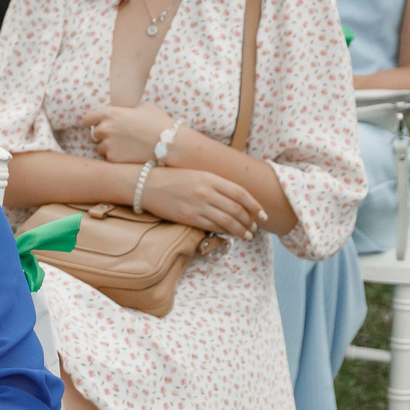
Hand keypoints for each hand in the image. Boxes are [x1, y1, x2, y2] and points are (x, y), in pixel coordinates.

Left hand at [85, 104, 175, 164]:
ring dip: (108, 147)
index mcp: (110, 113)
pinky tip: (130, 154)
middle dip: (103, 135)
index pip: (87, 119)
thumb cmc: (158, 122)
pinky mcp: (113, 158)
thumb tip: (119, 111)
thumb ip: (124, 109)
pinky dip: (116, 157)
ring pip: (100, 147)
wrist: (170, 143)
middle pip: (94, 134)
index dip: (93, 122)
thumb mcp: (142, 107)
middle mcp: (106, 128)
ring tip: (126, 146)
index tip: (99, 125)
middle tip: (119, 137)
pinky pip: (108, 158)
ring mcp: (108, 144)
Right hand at [138, 167, 266, 238]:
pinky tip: (231, 235)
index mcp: (210, 178)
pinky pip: (213, 227)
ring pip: (228, 221)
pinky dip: (226, 232)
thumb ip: (216, 184)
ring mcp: (198, 206)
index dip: (255, 206)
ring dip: (241, 230)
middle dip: (250, 221)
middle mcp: (207, 192)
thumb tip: (236, 197)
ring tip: (247, 235)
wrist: (146, 185)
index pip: (241, 194)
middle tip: (255, 227)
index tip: (263, 214)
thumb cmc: (172, 178)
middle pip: (237, 210)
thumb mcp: (197, 174)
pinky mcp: (189, 218)